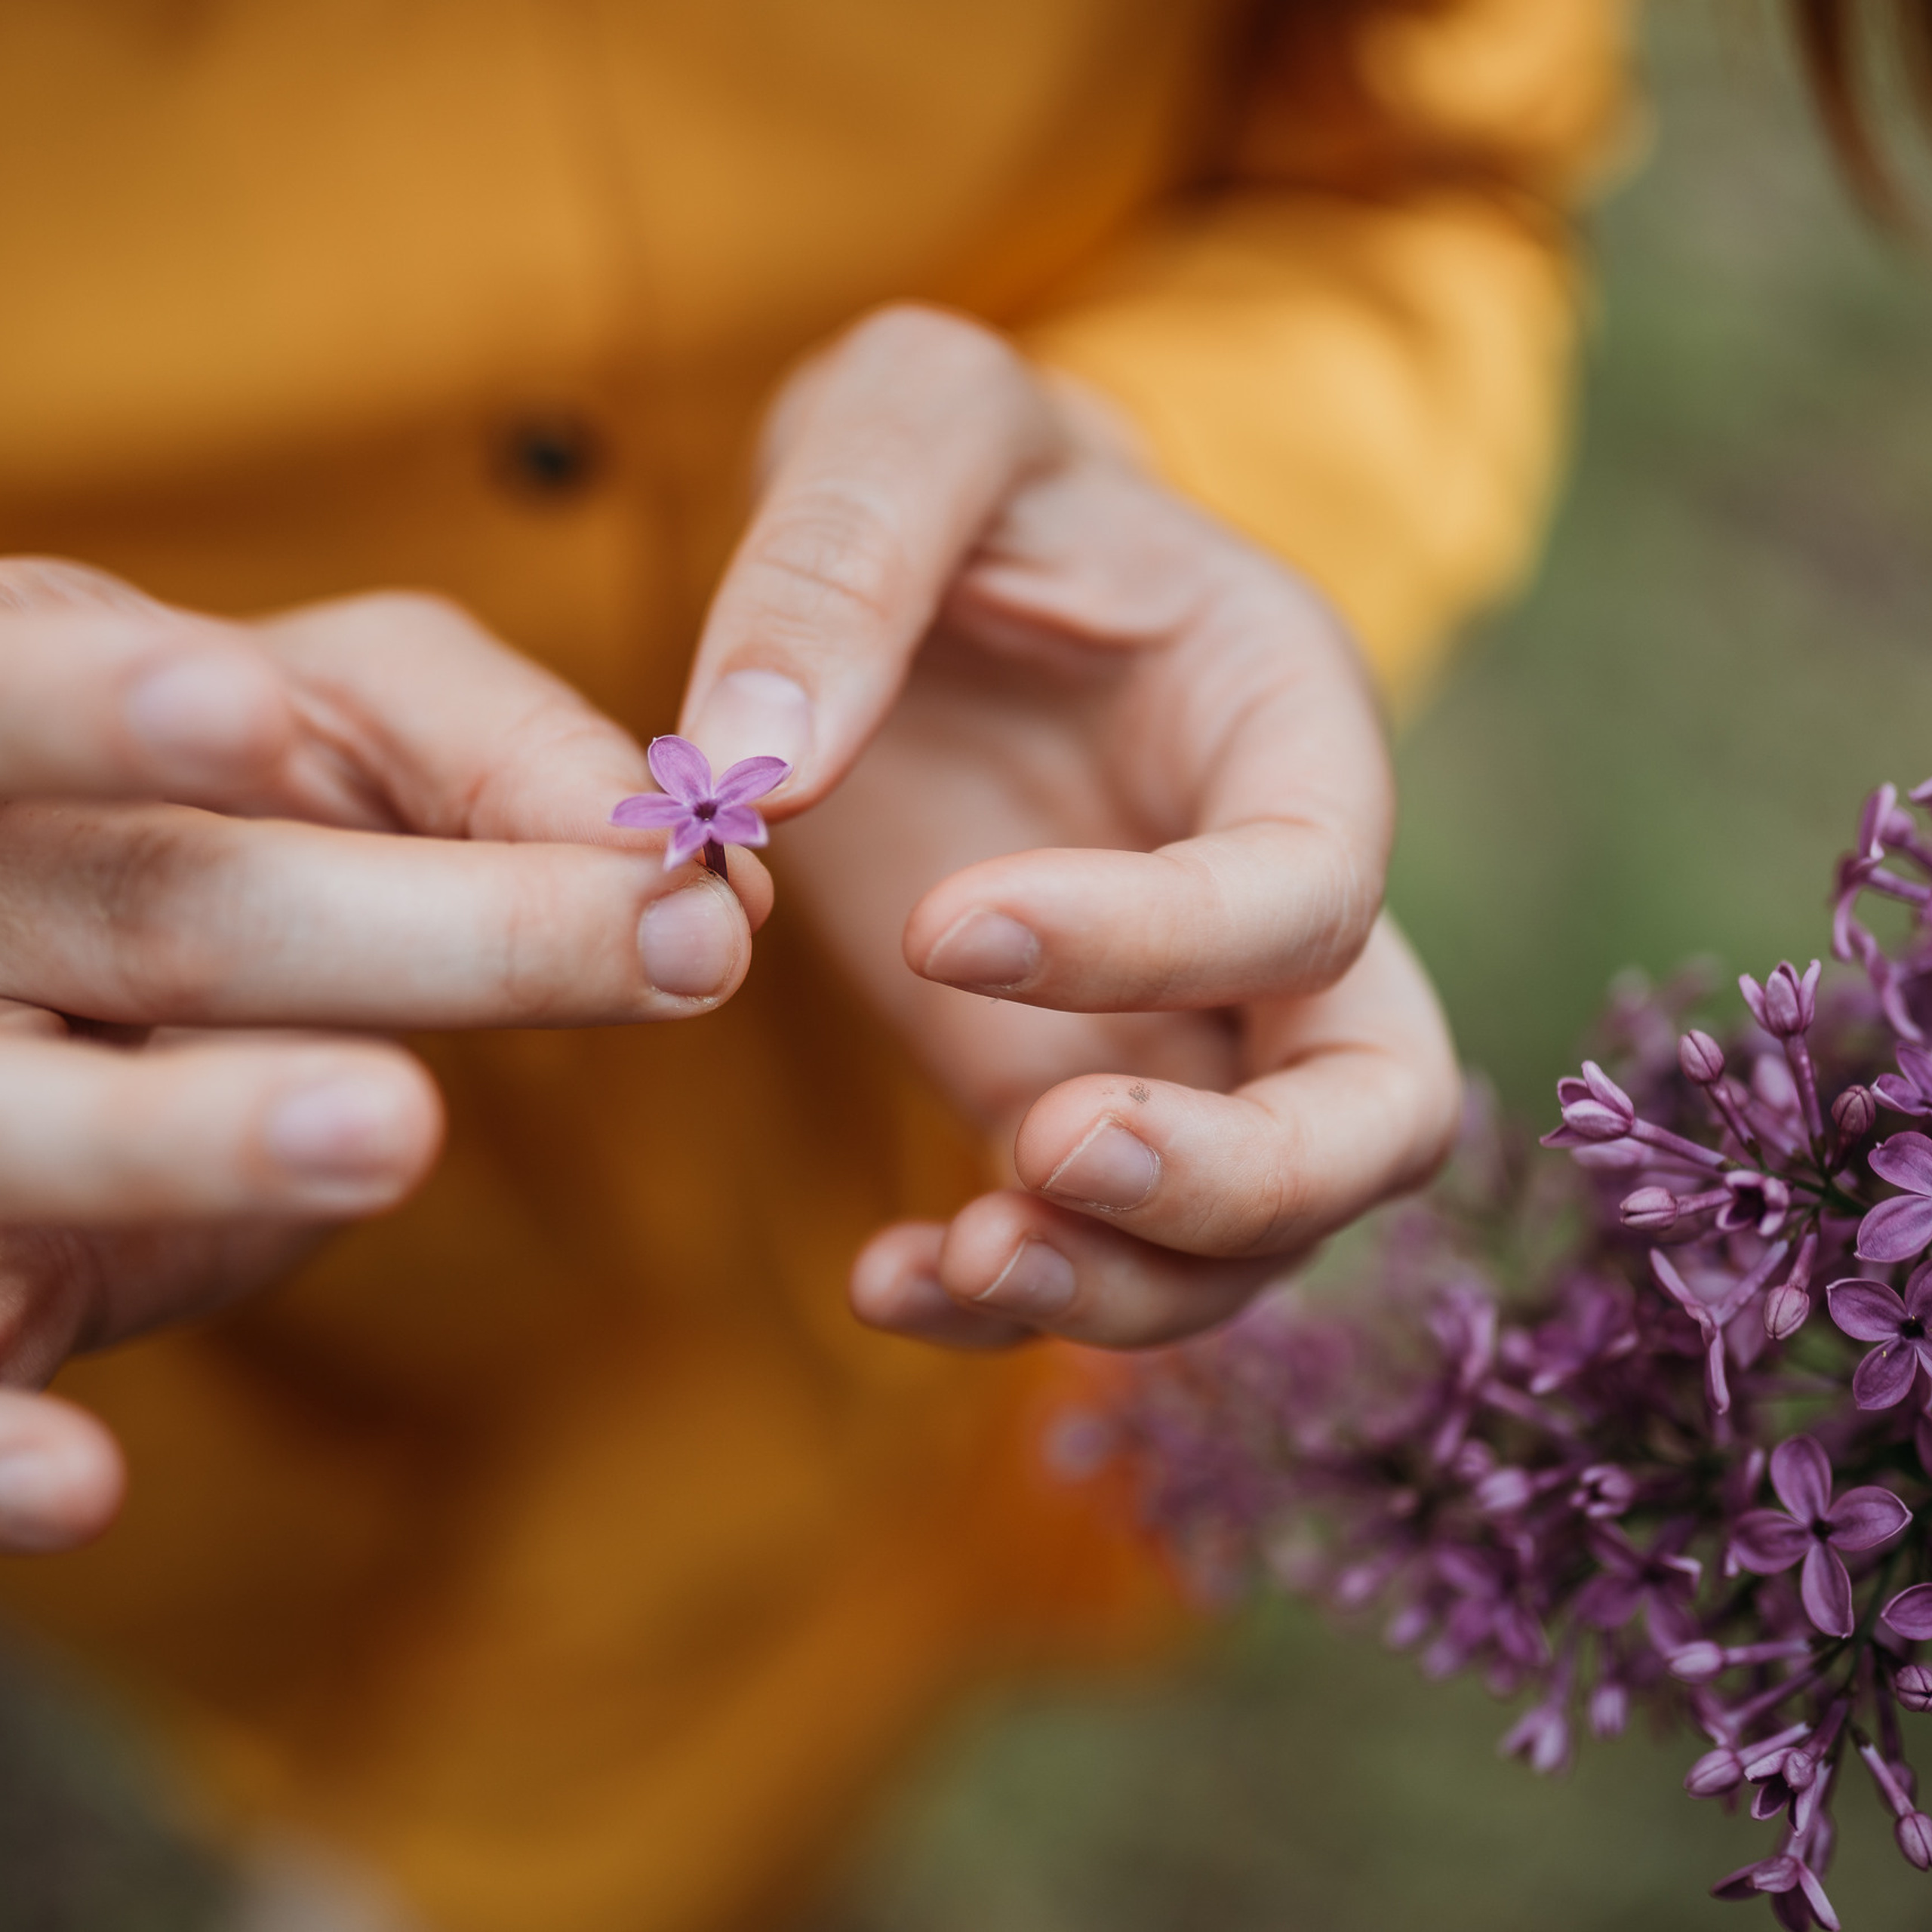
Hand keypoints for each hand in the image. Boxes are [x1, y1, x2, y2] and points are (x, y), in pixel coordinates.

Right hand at [0, 561, 770, 1550]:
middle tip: (510, 963)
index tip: (254, 714)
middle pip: (131, 915)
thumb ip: (506, 755)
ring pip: (24, 1129)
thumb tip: (683, 847)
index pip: (29, 692)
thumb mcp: (360, 727)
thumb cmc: (241, 810)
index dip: (106, 706)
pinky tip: (90, 1489)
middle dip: (339, 936)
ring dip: (183, 1141)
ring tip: (391, 1130)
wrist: (97, 972)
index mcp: (31, 741)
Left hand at [677, 305, 1459, 1350]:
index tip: (950, 926)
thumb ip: (845, 546)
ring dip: (1128, 1279)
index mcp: (1286, 724)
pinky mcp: (1077, 1083)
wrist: (935, 567)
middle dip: (1237, 1179)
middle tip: (1042, 1157)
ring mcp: (1189, 1019)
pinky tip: (894, 1278)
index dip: (1162, 939)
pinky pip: (1109, 1243)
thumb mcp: (902, 417)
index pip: (1309, 887)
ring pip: (1259, 1227)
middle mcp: (1279, 899)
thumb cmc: (950, 472)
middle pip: (1378, 1108)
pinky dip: (1021, 1294)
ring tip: (951, 1256)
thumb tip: (762, 767)